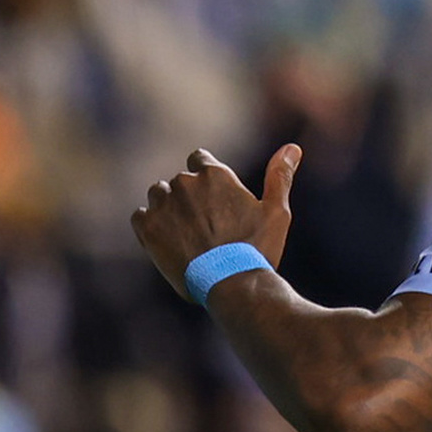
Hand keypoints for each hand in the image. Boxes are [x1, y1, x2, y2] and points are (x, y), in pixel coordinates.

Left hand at [133, 144, 299, 293]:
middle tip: (203, 225)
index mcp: (214, 174)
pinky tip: (166, 241)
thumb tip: (292, 147)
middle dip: (188, 196)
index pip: (199, 158)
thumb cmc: (257, 249)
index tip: (212, 197)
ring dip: (167, 207)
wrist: (231, 284)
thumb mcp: (275, 211)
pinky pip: (139, 216)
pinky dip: (149, 224)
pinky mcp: (147, 227)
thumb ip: (280, 176)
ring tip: (184, 233)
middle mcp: (185, 183)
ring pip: (158, 194)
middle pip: (179, 180)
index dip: (204, 175)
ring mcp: (164, 204)